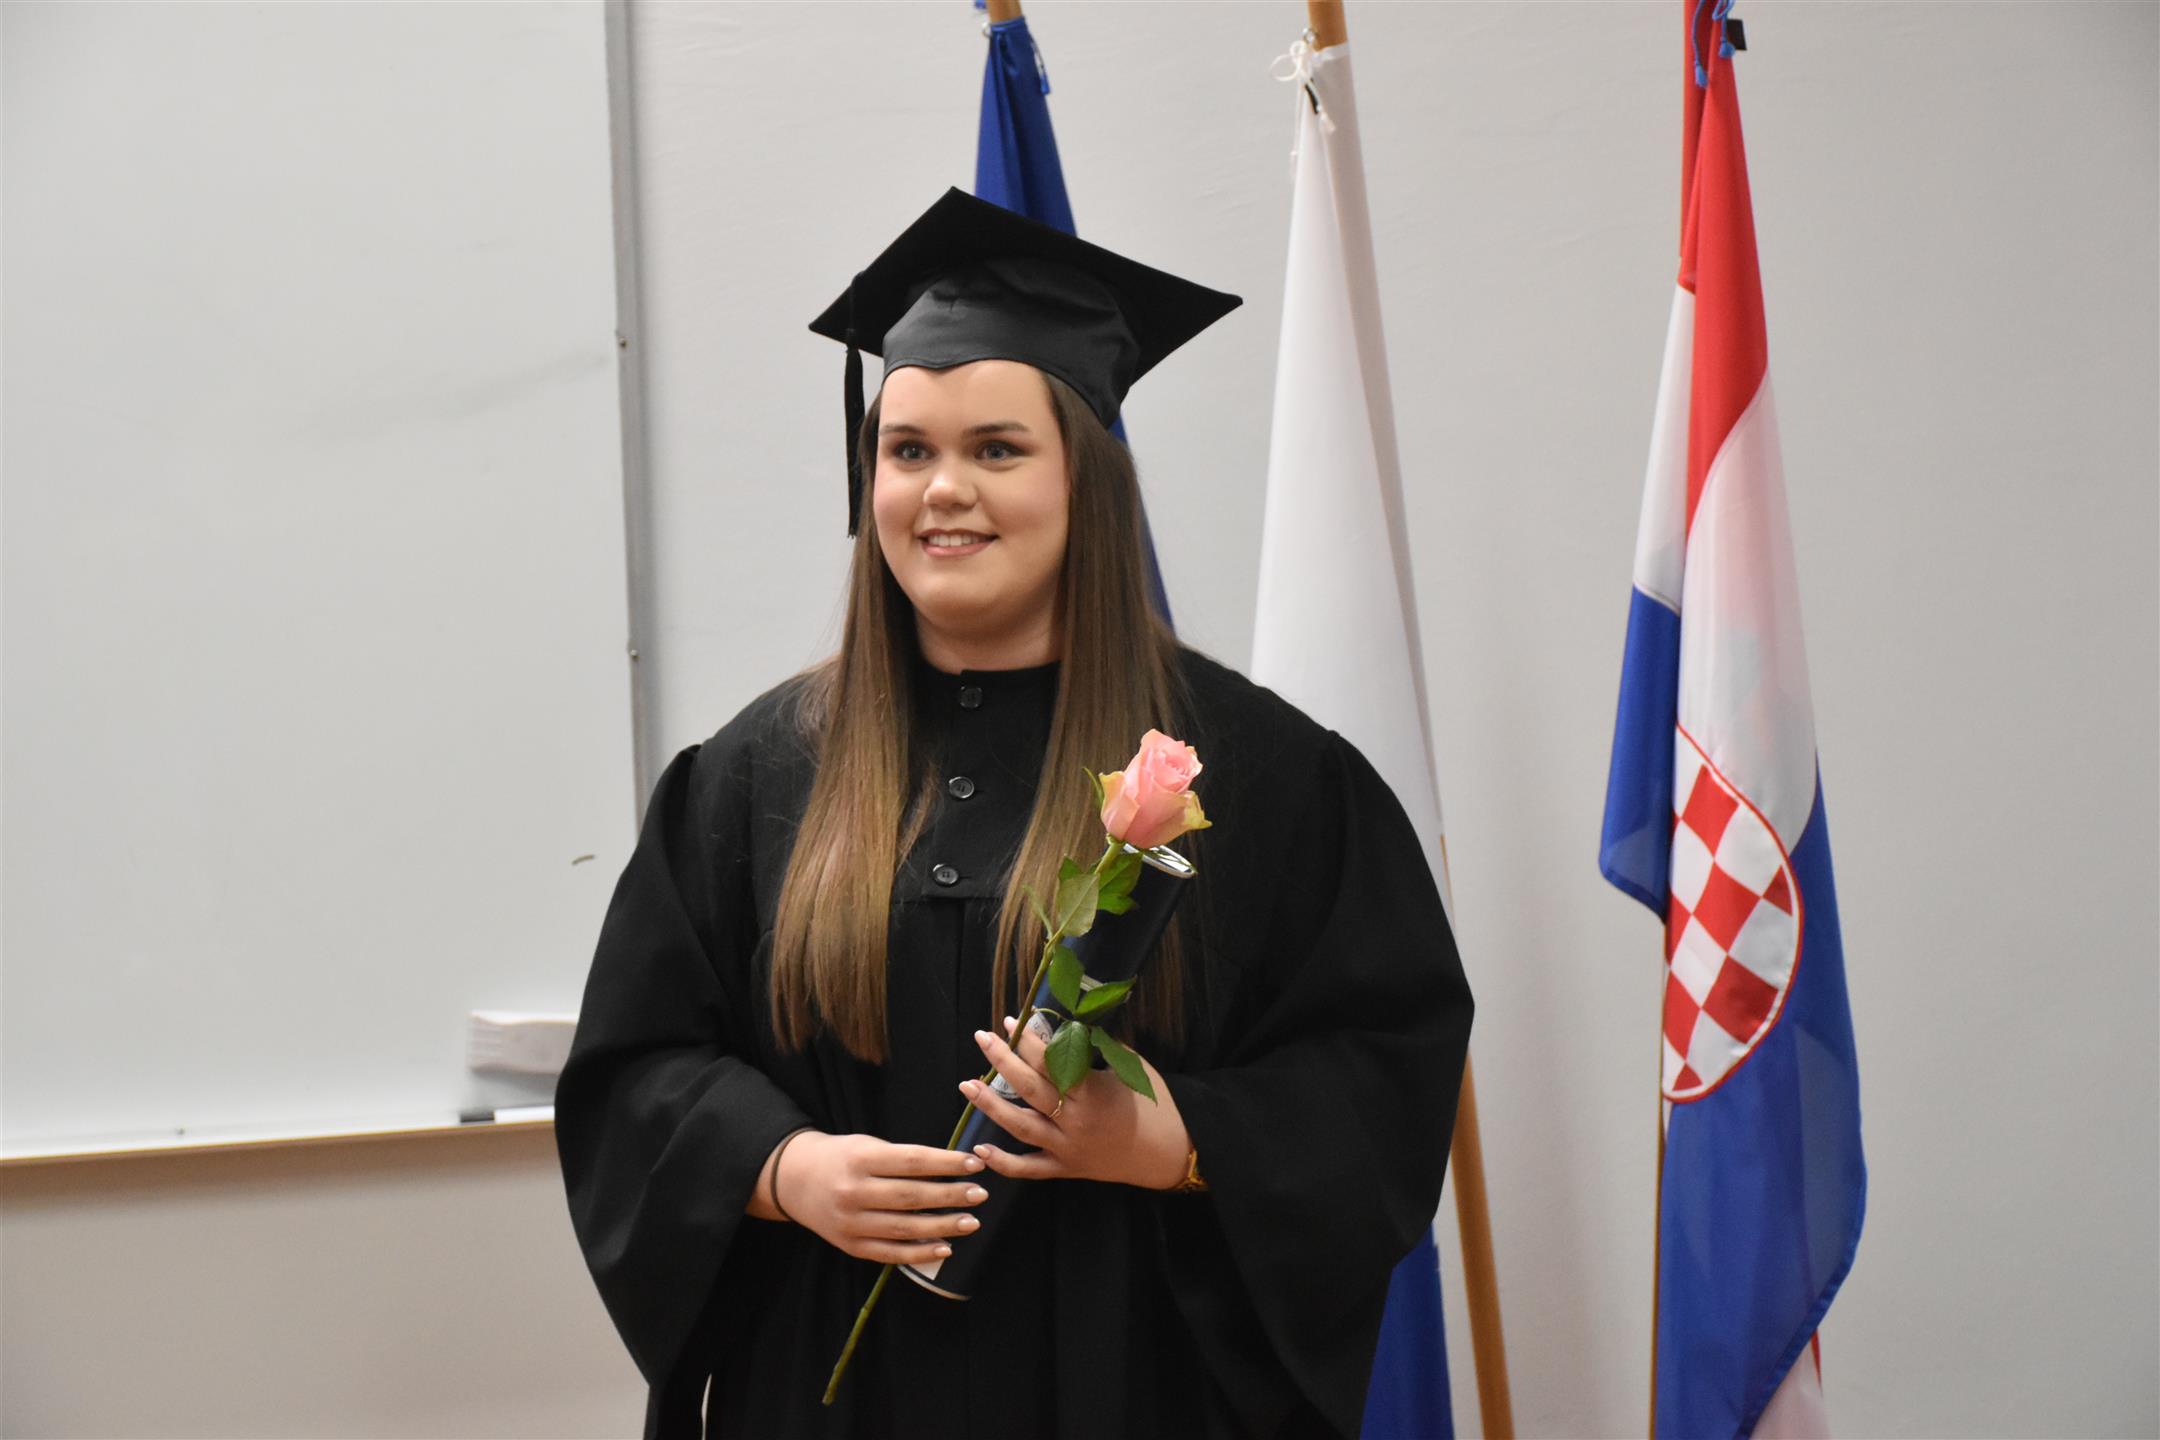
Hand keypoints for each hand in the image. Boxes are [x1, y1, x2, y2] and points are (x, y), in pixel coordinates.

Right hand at [773, 1131, 992, 1265]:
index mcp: (860, 1159)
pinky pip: (890, 1253)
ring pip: (905, 1228)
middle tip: (980, 1194)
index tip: (975, 1163)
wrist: (795, 1181)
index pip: (912, 1161)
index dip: (946, 1163)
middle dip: (951, 1196)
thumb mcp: (867, 1146)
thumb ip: (903, 1158)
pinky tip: (945, 1248)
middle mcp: (853, 1192)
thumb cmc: (842, 1158)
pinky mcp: (850, 1246)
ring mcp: (850, 1222)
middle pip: (911, 1196)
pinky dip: (920, 1254)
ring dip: (943, 1226)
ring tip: (972, 1222)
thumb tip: (954, 1169)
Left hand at [960, 1014, 1190, 1189]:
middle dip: (1002, 1061)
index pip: (1050, 1062)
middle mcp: (1074, 1121)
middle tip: (981, 1038)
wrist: (1168, 1151)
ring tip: (967, 1085)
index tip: (1009, 1021)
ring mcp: (1066, 1148)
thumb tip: (1070, 1024)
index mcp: (1091, 1092)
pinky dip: (1002, 1162)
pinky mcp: (1065, 1170)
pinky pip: (1028, 1169)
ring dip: (990, 1105)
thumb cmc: (1153, 1104)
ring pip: (1020, 1127)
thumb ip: (1099, 1047)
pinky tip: (979, 1149)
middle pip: (1029, 1089)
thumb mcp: (1130, 1067)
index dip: (1027, 1040)